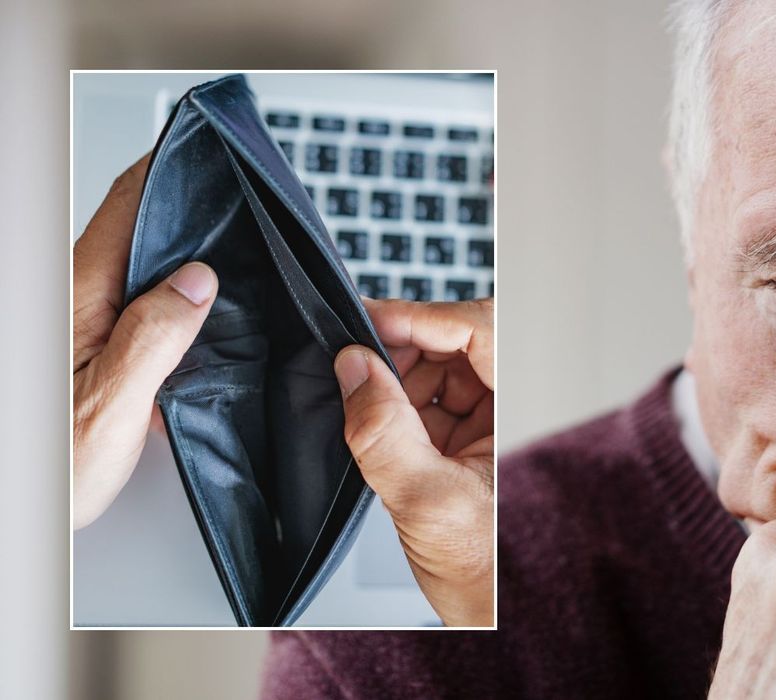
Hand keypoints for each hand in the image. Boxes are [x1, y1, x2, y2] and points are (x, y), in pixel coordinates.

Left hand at [73, 154, 218, 529]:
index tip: (209, 145)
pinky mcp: (88, 345)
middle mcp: (74, 298)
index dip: (169, 169)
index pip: (128, 205)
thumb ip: (155, 336)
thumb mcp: (110, 406)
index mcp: (79, 296)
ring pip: (137, 259)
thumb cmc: (45, 469)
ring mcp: (79, 319)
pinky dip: (173, 286)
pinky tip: (204, 302)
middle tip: (241, 198)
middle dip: (188, 205)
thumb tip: (198, 280)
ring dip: (182, 248)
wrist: (12, 511)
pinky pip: (136, 294)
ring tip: (235, 245)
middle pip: (134, 224)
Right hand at [333, 297, 493, 626]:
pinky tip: (369, 419)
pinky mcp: (461, 443)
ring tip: (359, 397)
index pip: (479, 329)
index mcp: (520, 411)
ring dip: (394, 375)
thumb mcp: (424, 500)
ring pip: (437, 368)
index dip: (421, 317)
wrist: (489, 617)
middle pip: (455, 342)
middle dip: (401, 345)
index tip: (368, 322)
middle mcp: (507, 409)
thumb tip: (354, 369)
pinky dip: (393, 403)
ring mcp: (484, 424)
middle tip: (355, 360)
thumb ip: (384, 432)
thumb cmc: (484, 572)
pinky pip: (425, 401)